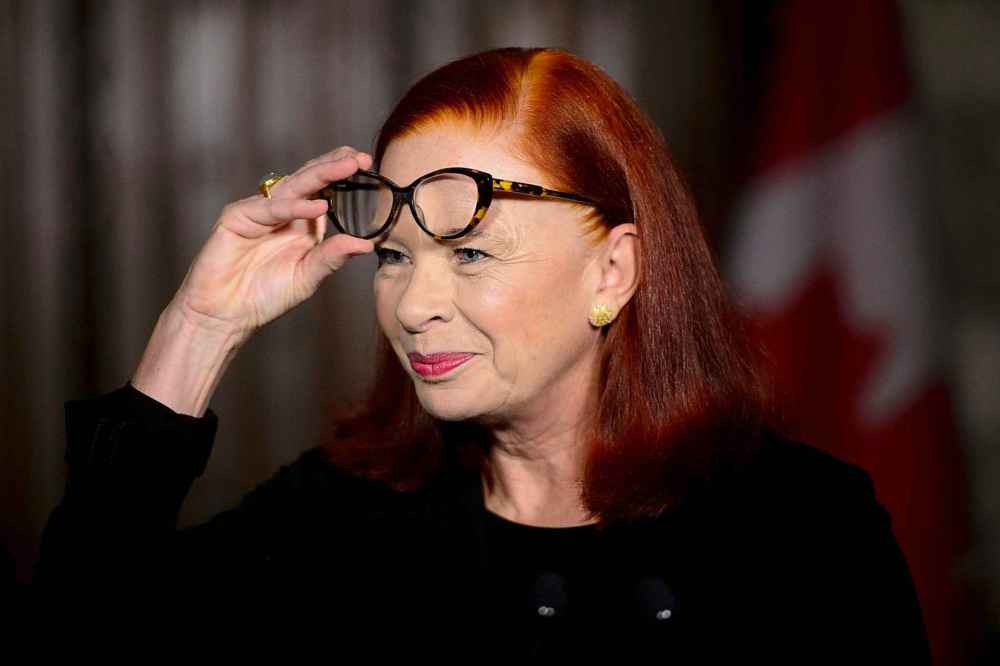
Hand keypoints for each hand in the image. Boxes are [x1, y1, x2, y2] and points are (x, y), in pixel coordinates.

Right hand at [167, 146, 374, 341]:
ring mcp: (259, 211)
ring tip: (347, 167)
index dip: (343, 175)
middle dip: (335, 165)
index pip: (325, 189)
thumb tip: (366, 245)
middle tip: (360, 157)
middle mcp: (282, 211)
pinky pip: (270, 208)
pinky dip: (293, 207)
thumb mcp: (308, 277)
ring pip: (293, 186)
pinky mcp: (237, 216)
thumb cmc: (265, 296)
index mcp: (302, 222)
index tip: (368, 164)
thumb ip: (333, 257)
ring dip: (321, 174)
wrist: (226, 315)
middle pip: (310, 179)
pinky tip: (318, 207)